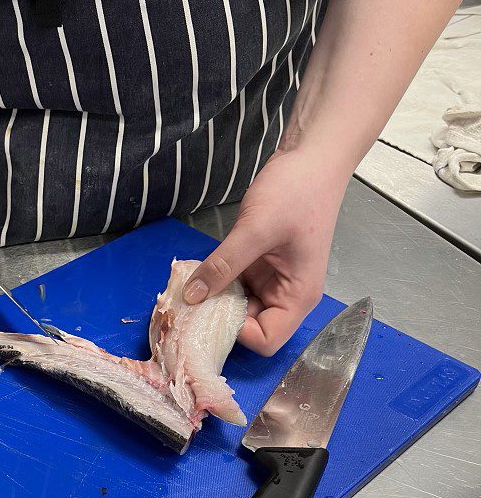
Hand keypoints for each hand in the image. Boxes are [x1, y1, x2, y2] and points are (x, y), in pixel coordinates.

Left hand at [183, 149, 347, 355]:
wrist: (310, 158)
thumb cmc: (297, 193)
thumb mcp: (256, 230)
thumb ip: (224, 265)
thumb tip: (192, 296)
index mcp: (297, 296)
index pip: (267, 340)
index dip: (237, 333)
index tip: (209, 310)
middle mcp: (285, 294)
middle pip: (249, 327)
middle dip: (218, 319)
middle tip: (187, 304)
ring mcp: (269, 279)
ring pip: (236, 305)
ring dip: (213, 300)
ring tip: (187, 288)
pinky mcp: (256, 263)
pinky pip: (231, 283)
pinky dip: (214, 280)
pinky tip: (196, 271)